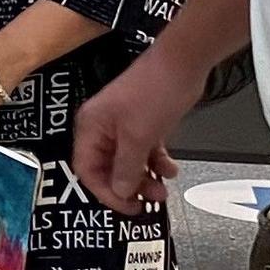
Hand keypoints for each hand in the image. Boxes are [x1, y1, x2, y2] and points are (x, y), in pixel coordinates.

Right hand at [69, 48, 202, 212]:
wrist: (182, 62)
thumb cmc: (154, 92)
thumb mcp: (138, 137)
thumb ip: (126, 168)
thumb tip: (120, 192)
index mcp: (91, 127)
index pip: (87, 170)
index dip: (105, 192)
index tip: (126, 206)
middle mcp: (102, 128)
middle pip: (108, 168)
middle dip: (129, 186)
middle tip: (149, 199)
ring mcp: (123, 125)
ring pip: (128, 162)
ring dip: (145, 177)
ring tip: (163, 188)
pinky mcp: (143, 123)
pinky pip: (144, 151)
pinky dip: (156, 162)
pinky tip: (171, 169)